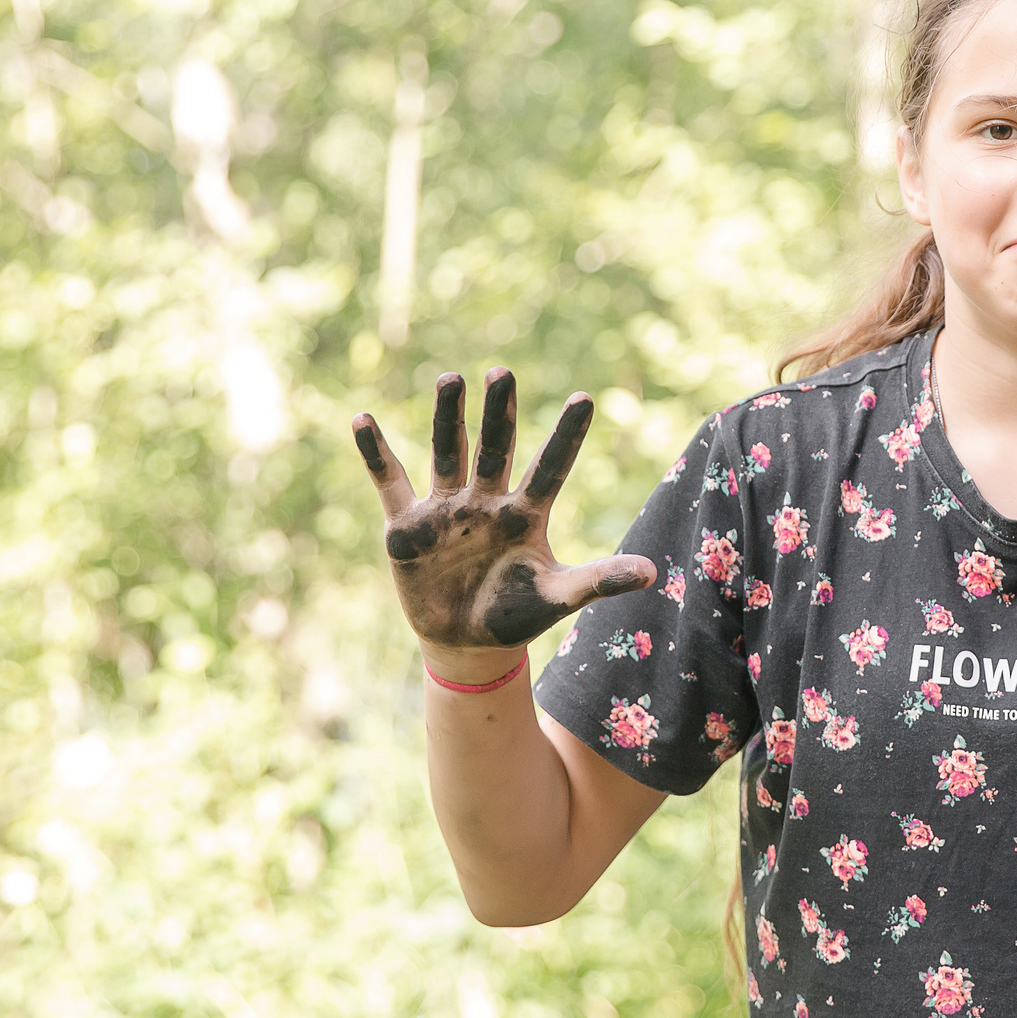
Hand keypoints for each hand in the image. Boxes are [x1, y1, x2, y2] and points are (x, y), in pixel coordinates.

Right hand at [352, 369, 655, 659]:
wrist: (466, 644)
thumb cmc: (517, 616)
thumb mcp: (558, 596)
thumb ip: (600, 580)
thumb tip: (653, 572)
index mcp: (526, 514)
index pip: (550, 467)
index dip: (566, 436)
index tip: (584, 398)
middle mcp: (487, 502)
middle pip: (495, 448)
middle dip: (499, 412)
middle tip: (503, 373)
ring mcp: (447, 510)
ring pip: (448, 453)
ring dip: (448, 418)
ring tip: (451, 378)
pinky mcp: (408, 526)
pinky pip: (390, 482)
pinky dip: (376, 453)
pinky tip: (362, 419)